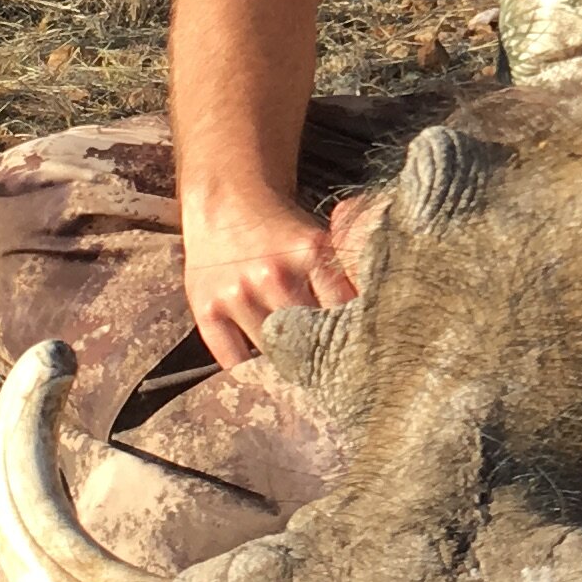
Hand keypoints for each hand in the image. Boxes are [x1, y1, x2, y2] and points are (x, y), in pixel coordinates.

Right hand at [181, 190, 360, 371]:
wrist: (226, 201)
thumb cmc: (282, 231)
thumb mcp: (320, 243)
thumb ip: (344, 278)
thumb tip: (375, 324)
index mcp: (311, 253)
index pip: (344, 315)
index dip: (355, 342)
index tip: (363, 361)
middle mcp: (273, 275)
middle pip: (309, 340)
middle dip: (324, 361)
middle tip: (335, 380)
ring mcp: (237, 294)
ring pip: (273, 354)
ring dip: (289, 369)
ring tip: (303, 377)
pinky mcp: (207, 310)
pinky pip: (233, 360)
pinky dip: (251, 374)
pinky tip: (266, 375)